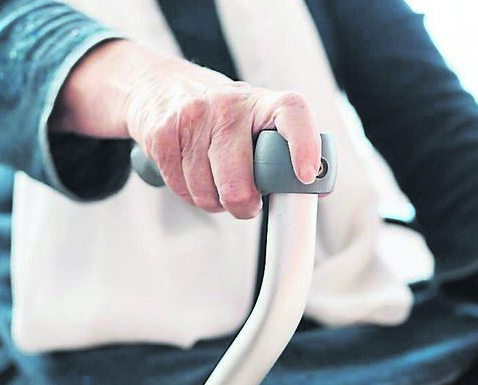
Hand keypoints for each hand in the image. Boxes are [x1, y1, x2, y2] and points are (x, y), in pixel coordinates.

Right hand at [52, 40, 321, 218]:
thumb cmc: (223, 118)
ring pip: (208, 193)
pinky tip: (195, 178)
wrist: (160, 87)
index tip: (306, 176)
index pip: (293, 114)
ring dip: (215, 202)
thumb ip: (283, 153)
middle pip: (240, 181)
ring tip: (218, 185)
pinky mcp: (163, 135)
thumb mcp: (257, 121)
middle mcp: (230, 104)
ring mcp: (193, 117)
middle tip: (248, 205)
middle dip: (245, 205)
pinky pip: (182, 189)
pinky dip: (191, 195)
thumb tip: (317, 191)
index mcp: (264, 102)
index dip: (303, 146)